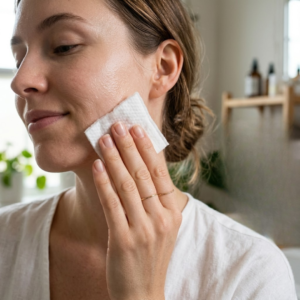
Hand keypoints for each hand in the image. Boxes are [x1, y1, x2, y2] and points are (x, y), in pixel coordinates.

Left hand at [92, 121, 181, 299]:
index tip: (137, 129)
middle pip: (143, 174)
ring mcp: (144, 229)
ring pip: (127, 185)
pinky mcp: (124, 240)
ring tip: (104, 139)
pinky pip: (112, 204)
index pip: (160, 173)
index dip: (148, 149)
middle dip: (129, 147)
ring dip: (114, 159)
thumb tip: (146, 168)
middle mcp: (162, 218)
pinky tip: (97, 165)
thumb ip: (158, 200)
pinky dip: (104, 182)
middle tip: (118, 125)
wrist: (143, 292)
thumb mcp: (163, 226)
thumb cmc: (151, 255)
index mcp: (173, 212)